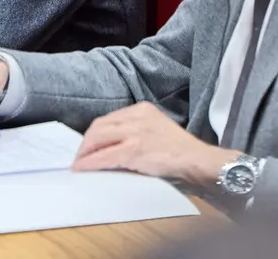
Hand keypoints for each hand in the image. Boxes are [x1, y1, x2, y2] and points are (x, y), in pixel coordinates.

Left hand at [72, 102, 238, 184]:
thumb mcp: (157, 129)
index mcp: (142, 108)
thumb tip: (113, 144)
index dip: (95, 133)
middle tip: (80, 156)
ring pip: (98, 138)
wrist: (198, 160)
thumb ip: (137, 130)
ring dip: (84, 152)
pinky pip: (104, 156)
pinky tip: (83, 168)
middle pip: (100, 125)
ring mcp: (134, 132)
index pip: (110, 118)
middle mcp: (136, 116)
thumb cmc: (180, 150)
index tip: (89, 145)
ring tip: (79, 163)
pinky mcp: (133, 149)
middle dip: (86, 142)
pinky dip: (90, 163)